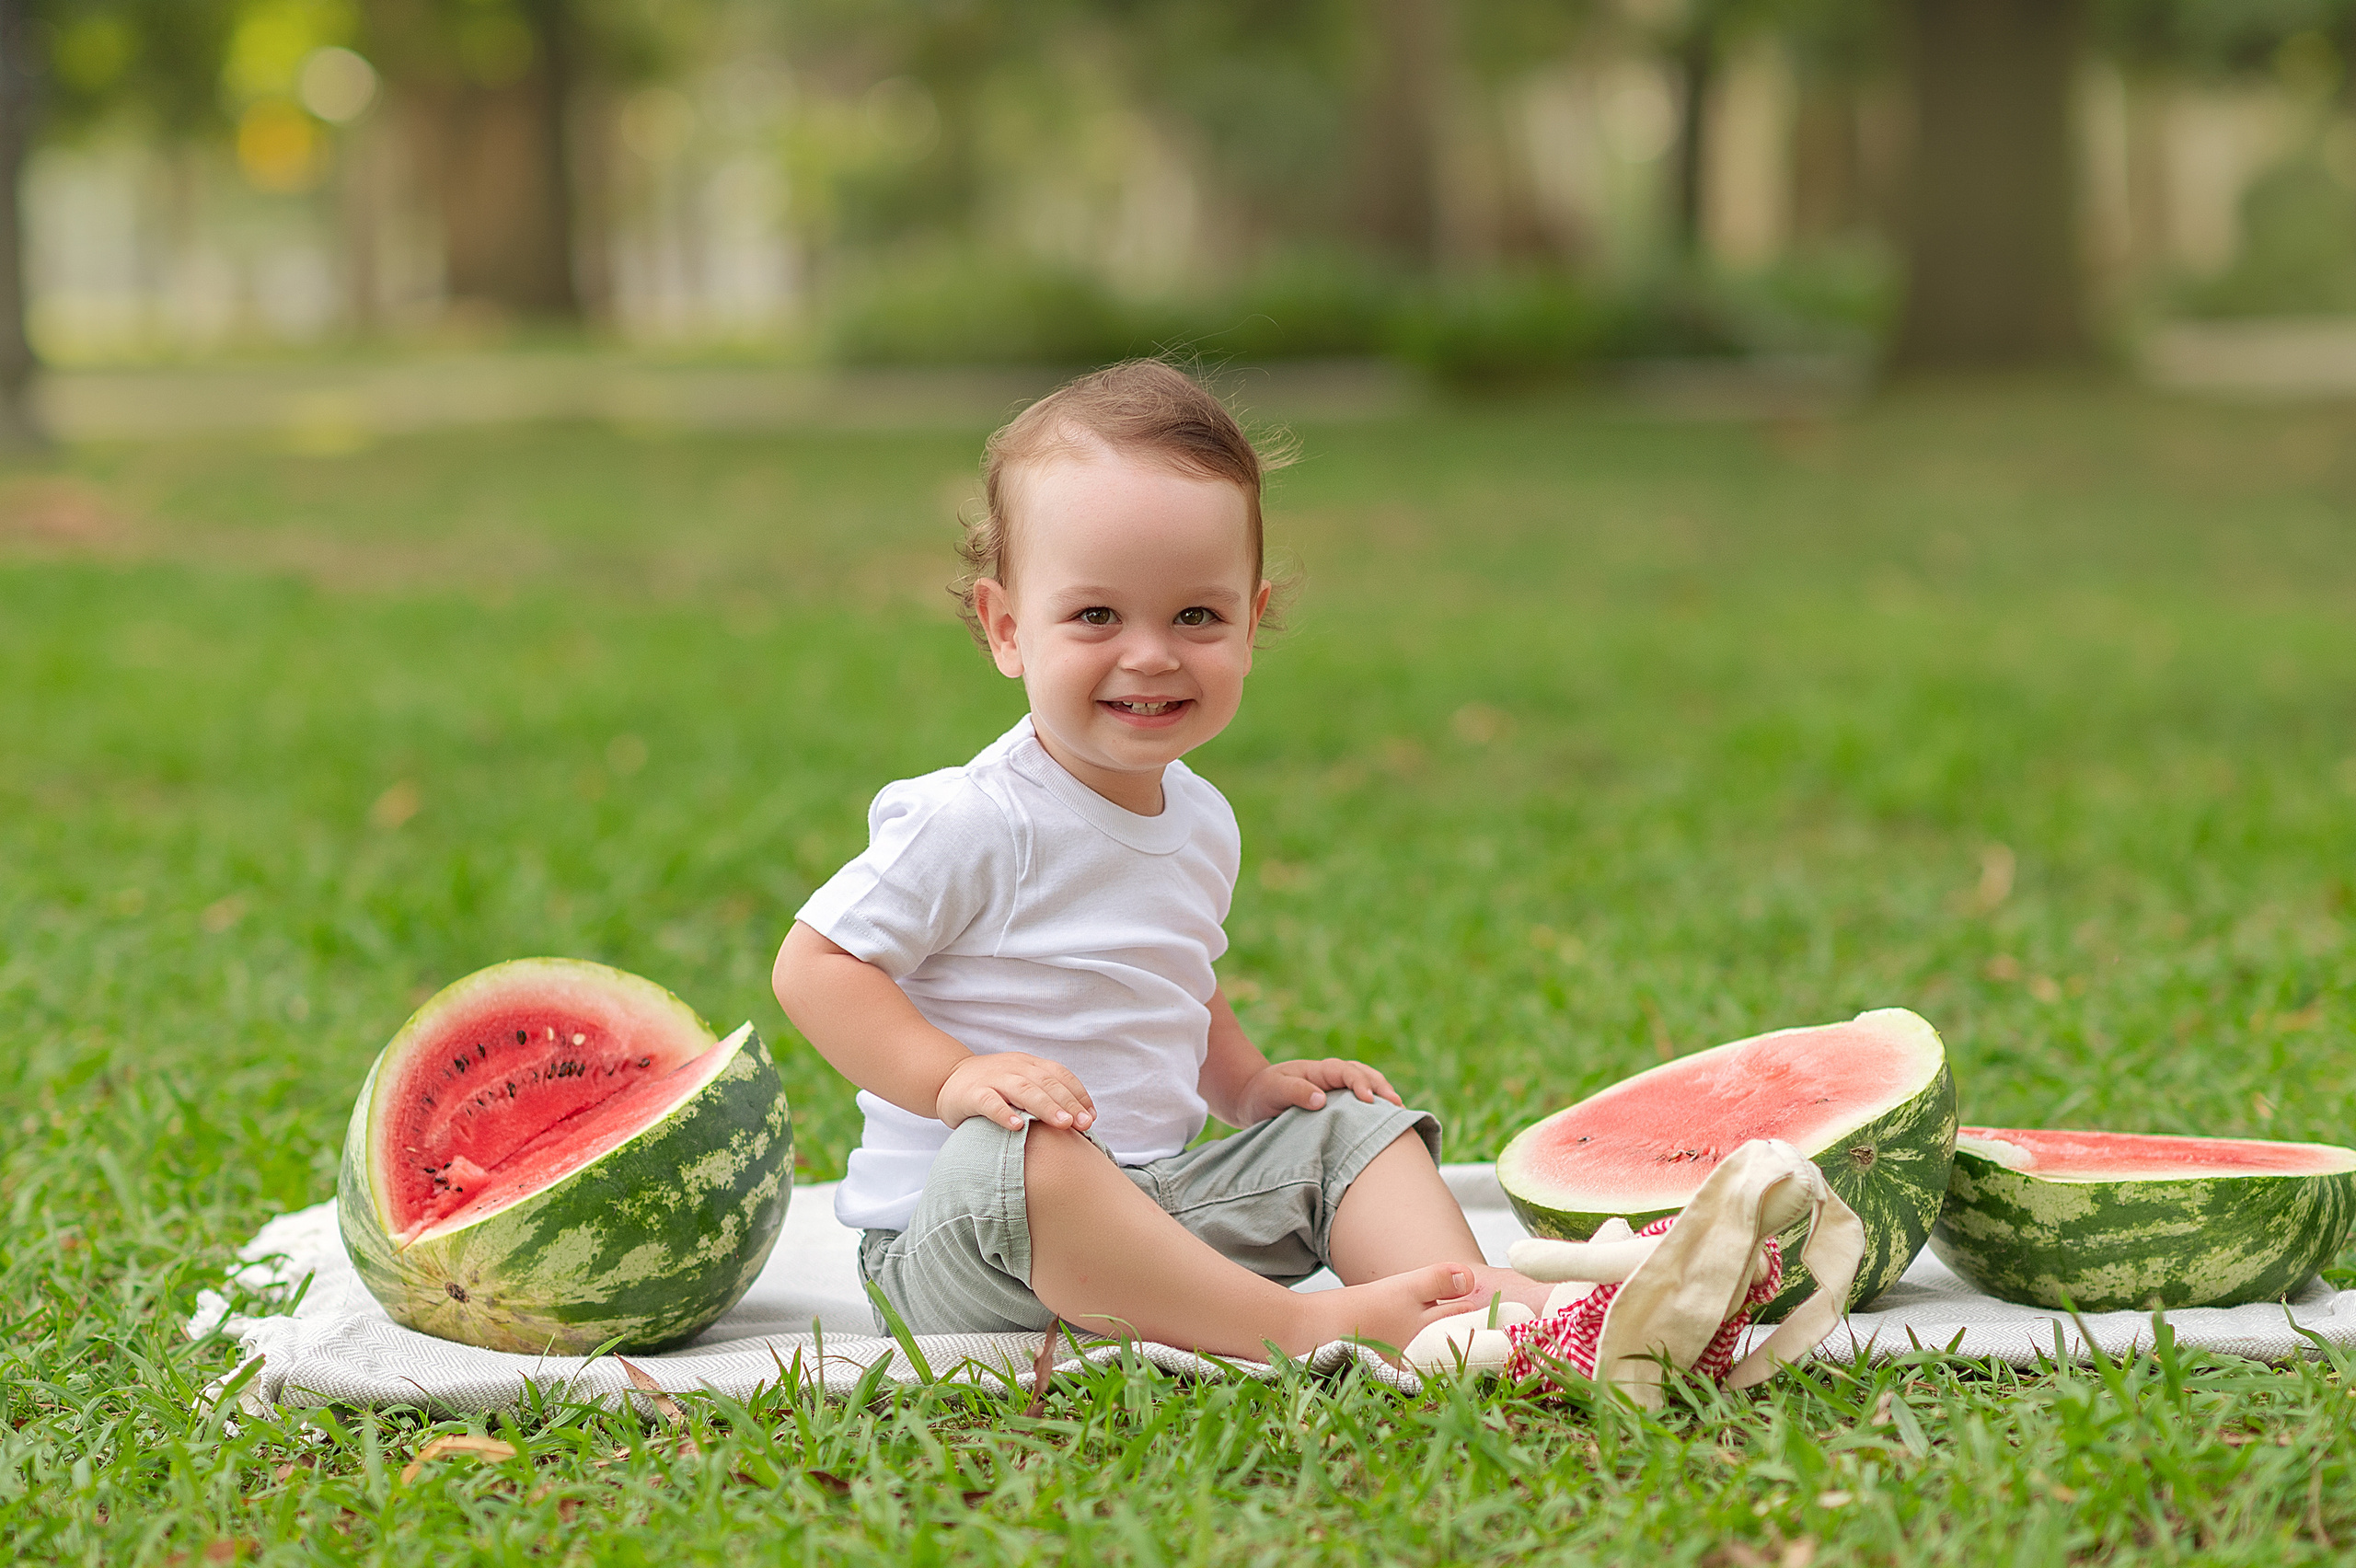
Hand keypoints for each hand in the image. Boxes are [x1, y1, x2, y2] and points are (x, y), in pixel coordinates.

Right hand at [936, 1052, 1096, 1133]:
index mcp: (1028, 1064)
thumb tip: (1080, 1120)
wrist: (948, 1079)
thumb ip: (1044, 1095)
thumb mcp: (1020, 1085)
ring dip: (1045, 1106)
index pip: (1059, 1075)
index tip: (1091, 1116)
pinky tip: (1018, 1127)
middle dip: (1067, 1103)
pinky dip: (1005, 1113)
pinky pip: (990, 1102)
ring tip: (1062, 1124)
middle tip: (1083, 1123)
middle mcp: (1013, 1067)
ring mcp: (992, 1079)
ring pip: (1023, 1089)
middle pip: (1045, 1082)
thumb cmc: (992, 1089)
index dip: (1077, 1094)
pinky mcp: (972, 1094)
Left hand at [1234, 1057, 1402, 1123]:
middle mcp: (1332, 1077)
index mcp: (1319, 1071)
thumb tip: (1321, 1100)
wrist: (1254, 1099)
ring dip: (1384, 1097)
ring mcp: (1337, 1090)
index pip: (1346, 1071)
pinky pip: (1362, 1104)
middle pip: (1365, 1075)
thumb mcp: (1273, 1090)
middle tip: (1397, 1105)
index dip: (1359, 1083)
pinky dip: (1376, 1109)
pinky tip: (1388, 1123)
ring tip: (1401, 1113)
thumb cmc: (1263, 1093)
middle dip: (1382, 1088)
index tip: (1367, 1100)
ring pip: (1368, 1086)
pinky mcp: (1338, 1106)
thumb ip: (1295, 1092)